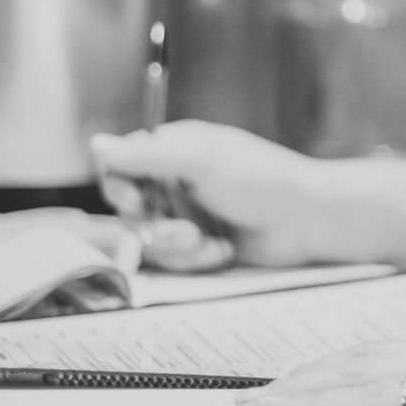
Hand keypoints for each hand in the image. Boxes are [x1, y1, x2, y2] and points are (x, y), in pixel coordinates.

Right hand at [90, 121, 324, 271]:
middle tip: (188, 232)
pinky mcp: (200, 244)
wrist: (308, 220)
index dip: (120, 188)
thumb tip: (97, 145)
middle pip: (130, 211)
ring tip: (209, 242)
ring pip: (150, 241)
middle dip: (156, 228)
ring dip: (178, 248)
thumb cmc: (263, 179)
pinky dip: (196, 260)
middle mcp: (176, 180)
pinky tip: (223, 250)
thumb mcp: (202, 162)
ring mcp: (187, 213)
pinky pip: (174, 261)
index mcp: (175, 149)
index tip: (136, 203)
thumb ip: (147, 156)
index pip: (121, 166)